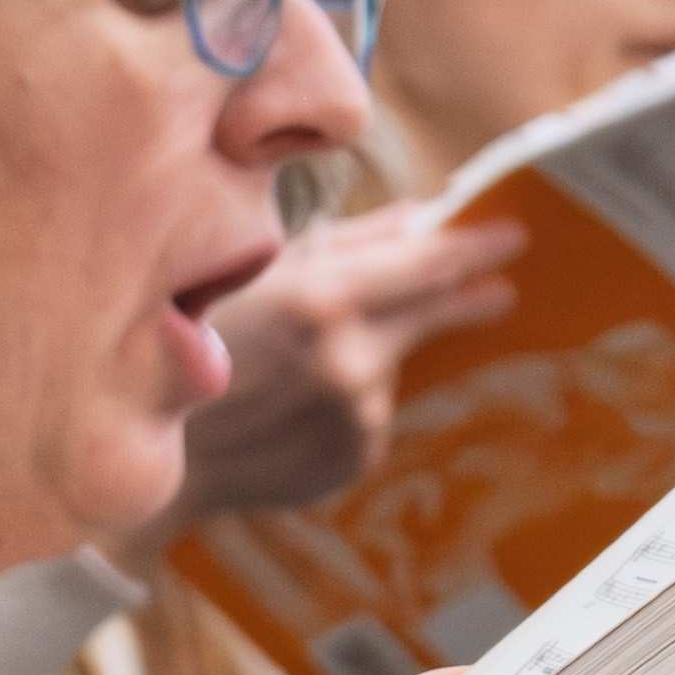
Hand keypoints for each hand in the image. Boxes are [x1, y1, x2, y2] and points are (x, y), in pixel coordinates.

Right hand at [127, 209, 522, 554]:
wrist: (160, 448)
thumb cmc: (196, 339)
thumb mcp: (260, 271)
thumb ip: (347, 242)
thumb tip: (419, 217)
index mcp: (322, 298)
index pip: (425, 263)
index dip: (472, 247)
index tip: (513, 235)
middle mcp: (349, 358)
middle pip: (430, 312)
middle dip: (463, 294)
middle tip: (498, 284)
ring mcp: (357, 415)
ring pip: (391, 362)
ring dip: (373, 350)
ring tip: (300, 360)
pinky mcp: (356, 456)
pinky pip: (371, 410)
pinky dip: (349, 396)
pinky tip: (297, 401)